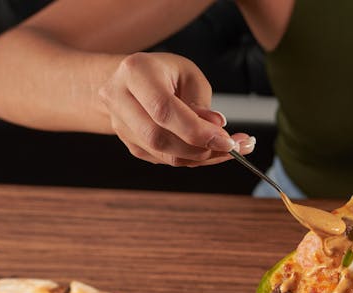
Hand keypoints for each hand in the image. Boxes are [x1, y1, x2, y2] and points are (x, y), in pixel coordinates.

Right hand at [98, 52, 254, 165]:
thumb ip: (201, 103)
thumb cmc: (162, 73)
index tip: (227, 140)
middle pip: (160, 138)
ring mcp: (120, 125)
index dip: (197, 131)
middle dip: (200, 149)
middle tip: (232, 147)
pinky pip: (164, 159)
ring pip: (163, 155)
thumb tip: (216, 129)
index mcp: (136, 73)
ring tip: (227, 149)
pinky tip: (209, 150)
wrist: (126, 81)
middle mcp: (120, 99)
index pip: (164, 110)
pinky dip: (191, 159)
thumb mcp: (188, 74)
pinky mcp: (130, 144)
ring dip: (200, 157)